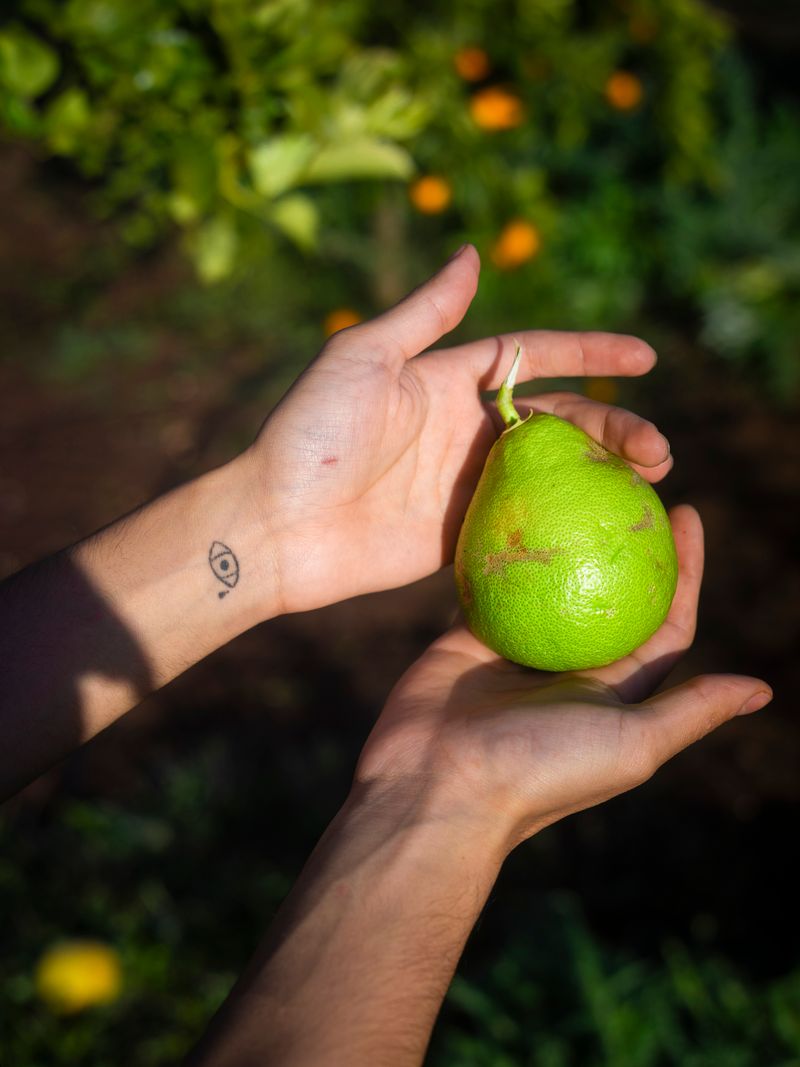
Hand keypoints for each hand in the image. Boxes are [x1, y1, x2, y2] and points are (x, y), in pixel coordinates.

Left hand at [247, 244, 671, 612]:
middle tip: (659, 448)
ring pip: (552, 475)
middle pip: (558, 421)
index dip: (590, 353)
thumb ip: (425, 313)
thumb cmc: (314, 434)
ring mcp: (465, 486)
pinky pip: (524, 527)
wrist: (279, 525)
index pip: (535, 358)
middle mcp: (465, 431)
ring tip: (653, 484)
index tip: (645, 356)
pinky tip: (609, 528)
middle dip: (613, 427)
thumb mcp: (365, 356)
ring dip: (603, 476)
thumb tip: (472, 252)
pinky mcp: (459, 538)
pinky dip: (566, 524)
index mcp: (449, 381)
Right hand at [356, 506, 771, 855]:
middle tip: (632, 485)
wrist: (437, 784)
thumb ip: (690, 710)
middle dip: (624, 542)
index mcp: (616, 693)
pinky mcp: (473, 634)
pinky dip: (507, 548)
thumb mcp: (632, 742)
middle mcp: (573, 668)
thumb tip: (763, 690)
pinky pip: (496, 580)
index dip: (683, 571)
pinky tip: (518, 504)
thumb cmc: (542, 769)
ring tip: (578, 484)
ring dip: (566, 536)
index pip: (663, 623)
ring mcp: (521, 649)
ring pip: (552, 580)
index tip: (687, 515)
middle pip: (609, 592)